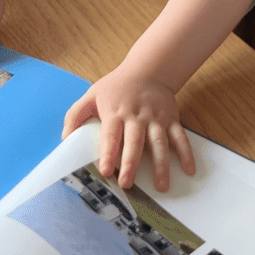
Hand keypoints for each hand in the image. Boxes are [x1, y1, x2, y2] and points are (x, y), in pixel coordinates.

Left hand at [62, 70, 195, 191]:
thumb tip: (65, 138)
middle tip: (128, 184)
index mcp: (116, 112)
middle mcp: (137, 116)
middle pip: (135, 142)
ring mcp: (156, 118)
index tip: (106, 171)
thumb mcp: (92, 94)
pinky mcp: (171, 119)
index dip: (109, 154)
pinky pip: (180, 137)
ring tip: (161, 186)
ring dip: (161, 165)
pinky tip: (189, 170)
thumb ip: (75, 115)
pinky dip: (186, 153)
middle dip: (131, 163)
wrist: (148, 69)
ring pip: (159, 143)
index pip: (111, 136)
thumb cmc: (117, 86)